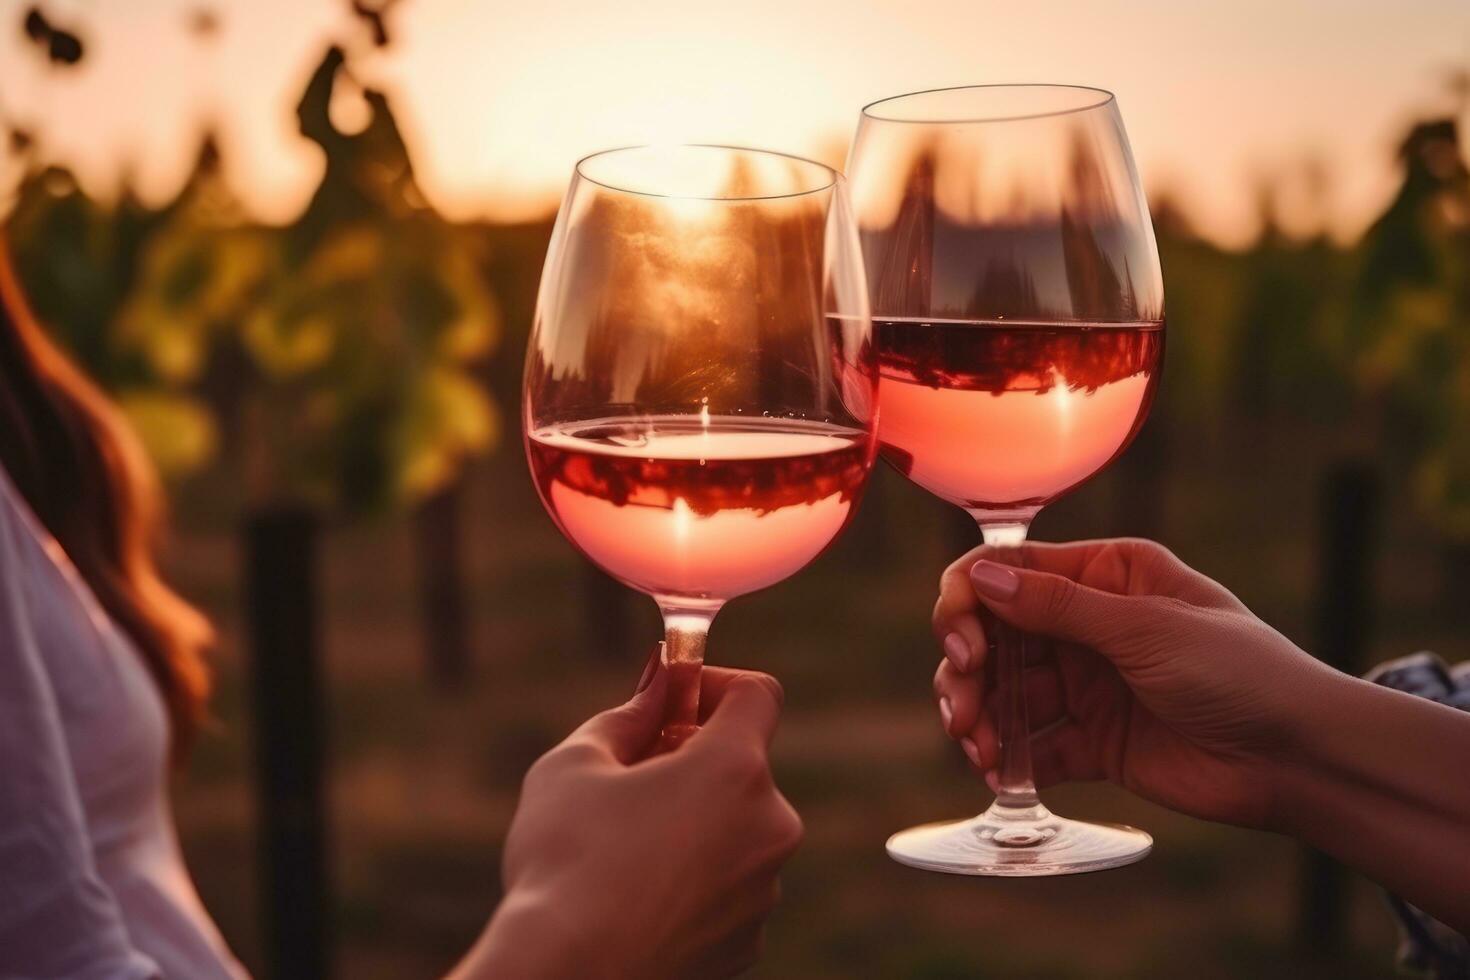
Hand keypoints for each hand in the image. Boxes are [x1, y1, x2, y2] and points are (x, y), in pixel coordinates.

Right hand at [456, 659, 802, 979]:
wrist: (568, 978)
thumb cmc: (563, 863)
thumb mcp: (576, 764)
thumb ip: (630, 715)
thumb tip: (659, 685)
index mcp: (735, 770)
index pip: (759, 695)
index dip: (715, 684)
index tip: (673, 699)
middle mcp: (769, 828)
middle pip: (743, 768)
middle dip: (692, 761)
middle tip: (628, 778)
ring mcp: (763, 892)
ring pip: (733, 832)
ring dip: (692, 825)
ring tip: (621, 850)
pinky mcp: (746, 944)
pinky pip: (726, 888)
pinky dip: (692, 881)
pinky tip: (634, 898)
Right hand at [930, 537, 1340, 829]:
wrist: (1299, 757)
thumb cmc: (1241, 672)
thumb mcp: (1146, 628)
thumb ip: (1058, 606)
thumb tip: (982, 578)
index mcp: (1107, 574)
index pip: (1011, 572)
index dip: (969, 602)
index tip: (960, 643)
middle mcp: (1089, 624)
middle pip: (995, 636)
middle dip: (967, 669)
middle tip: (963, 708)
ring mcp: (1089, 684)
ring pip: (1006, 692)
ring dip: (981, 716)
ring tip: (978, 747)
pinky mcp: (1095, 742)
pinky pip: (1034, 746)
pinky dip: (1009, 759)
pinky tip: (998, 774)